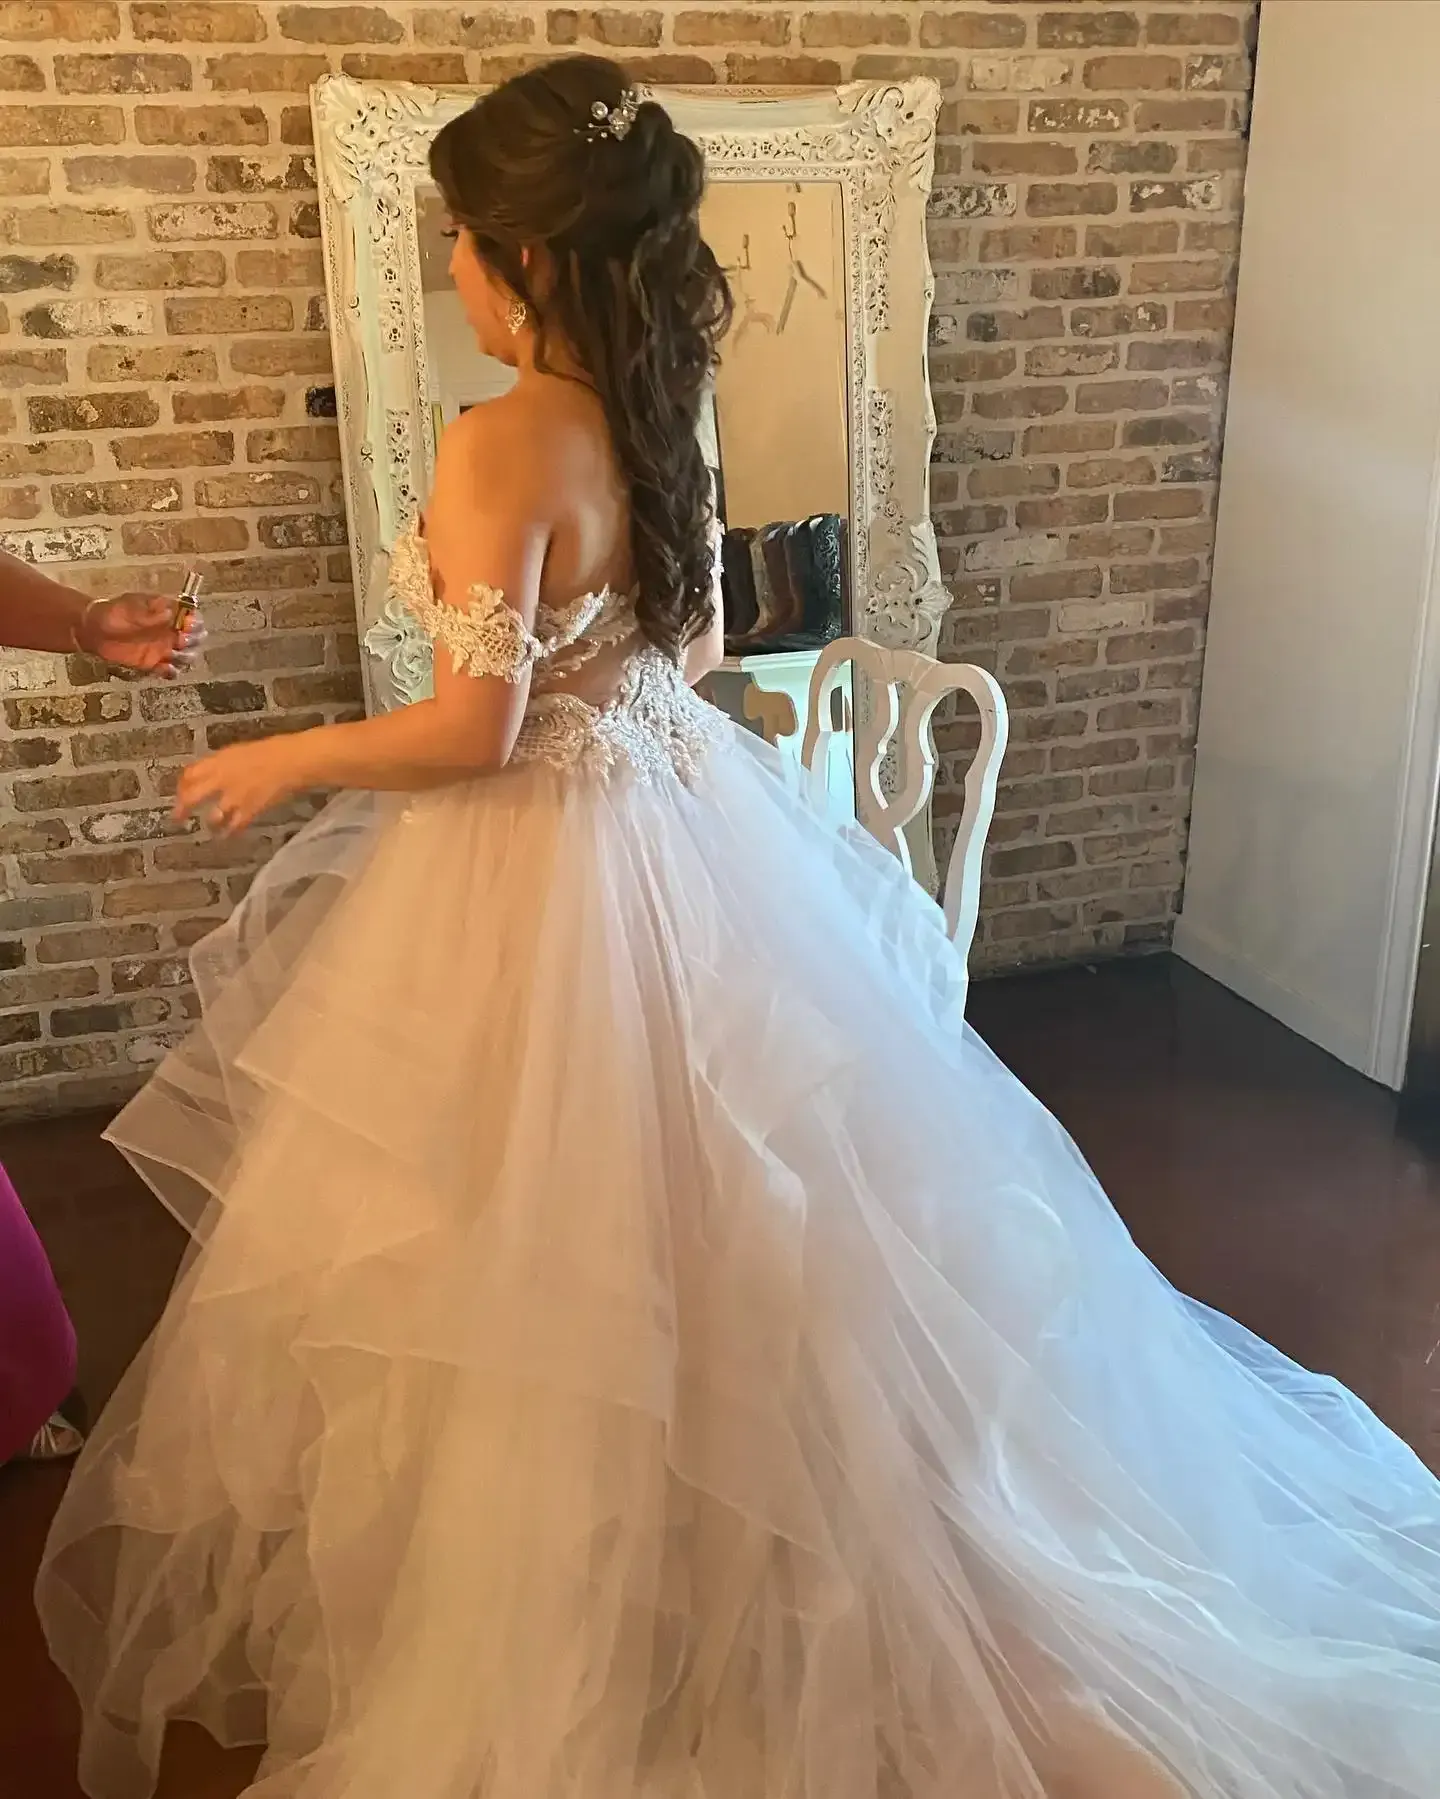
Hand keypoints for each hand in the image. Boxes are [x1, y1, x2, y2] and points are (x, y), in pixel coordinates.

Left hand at [77, 592, 204, 678]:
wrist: (94, 630)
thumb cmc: (113, 613)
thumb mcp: (130, 606)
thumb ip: (149, 611)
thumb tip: (170, 611)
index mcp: (169, 614)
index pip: (193, 617)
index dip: (195, 622)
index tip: (187, 625)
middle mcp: (172, 632)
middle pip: (196, 639)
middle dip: (192, 641)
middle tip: (179, 640)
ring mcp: (165, 649)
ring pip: (187, 656)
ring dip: (185, 657)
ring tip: (170, 654)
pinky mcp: (155, 664)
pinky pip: (171, 671)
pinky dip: (171, 672)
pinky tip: (163, 668)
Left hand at [174, 737, 307, 835]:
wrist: (292, 761)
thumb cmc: (272, 750)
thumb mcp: (240, 752)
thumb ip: (223, 764)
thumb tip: (213, 774)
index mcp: (218, 761)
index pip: (189, 774)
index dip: (182, 785)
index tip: (181, 792)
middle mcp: (220, 780)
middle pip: (191, 797)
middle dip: (182, 809)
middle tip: (178, 819)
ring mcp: (234, 797)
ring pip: (212, 816)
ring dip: (211, 824)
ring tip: (211, 830)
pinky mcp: (249, 811)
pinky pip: (234, 826)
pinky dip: (230, 832)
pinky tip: (229, 836)